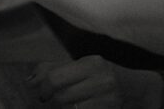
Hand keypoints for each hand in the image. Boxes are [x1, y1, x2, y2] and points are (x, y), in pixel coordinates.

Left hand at [27, 56, 163, 107]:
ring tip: (65, 104)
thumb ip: (54, 69)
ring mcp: (109, 98)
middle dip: (51, 100)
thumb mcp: (81, 67)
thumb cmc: (102, 76)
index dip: (43, 88)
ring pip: (71, 108)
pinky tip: (77, 107)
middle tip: (49, 101)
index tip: (41, 94)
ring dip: (63, 108)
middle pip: (62, 95)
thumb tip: (29, 80)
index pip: (54, 77)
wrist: (138, 88)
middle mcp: (101, 79)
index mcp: (90, 63)